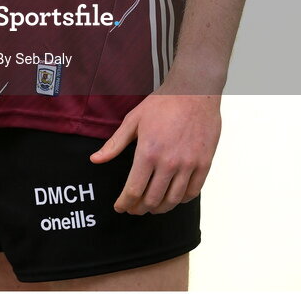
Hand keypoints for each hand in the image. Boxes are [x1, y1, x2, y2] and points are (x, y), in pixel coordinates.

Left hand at [89, 81, 221, 214]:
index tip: (120, 207)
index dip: (125, 203)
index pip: (134, 190)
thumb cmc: (163, 103)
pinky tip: (174, 196)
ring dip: (160, 208)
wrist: (195, 91)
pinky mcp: (204, 164)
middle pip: (152, 200)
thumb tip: (95, 160)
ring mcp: (188, 165)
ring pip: (173, 200)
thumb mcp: (134, 120)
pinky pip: (193, 192)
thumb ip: (115, 143)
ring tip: (152, 205)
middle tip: (135, 208)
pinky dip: (181, 200)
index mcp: (148, 152)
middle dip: (140, 208)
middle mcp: (169, 163)